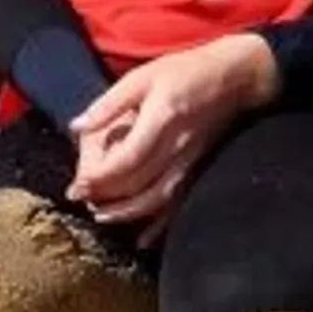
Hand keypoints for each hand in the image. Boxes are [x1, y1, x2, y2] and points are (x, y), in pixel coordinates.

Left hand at [66, 34, 277, 238]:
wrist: (236, 77)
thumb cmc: (184, 71)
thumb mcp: (141, 78)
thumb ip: (108, 105)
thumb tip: (76, 127)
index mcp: (162, 120)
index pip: (129, 158)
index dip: (102, 175)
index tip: (78, 184)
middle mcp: (179, 146)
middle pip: (141, 182)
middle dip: (107, 196)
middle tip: (79, 200)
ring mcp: (192, 160)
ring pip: (160, 197)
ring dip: (129, 212)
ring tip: (101, 216)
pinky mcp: (199, 168)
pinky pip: (181, 202)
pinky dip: (162, 223)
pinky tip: (144, 240)